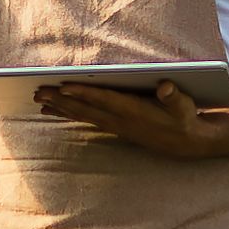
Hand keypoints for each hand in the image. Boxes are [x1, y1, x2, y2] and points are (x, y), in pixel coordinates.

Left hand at [33, 79, 228, 155]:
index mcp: (135, 111)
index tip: (63, 86)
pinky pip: (89, 120)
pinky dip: (72, 115)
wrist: (190, 142)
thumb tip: (165, 87)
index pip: (105, 99)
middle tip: (38, 93)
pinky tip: (57, 111)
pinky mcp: (117, 128)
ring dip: (62, 109)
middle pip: (87, 109)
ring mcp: (117, 126)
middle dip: (62, 101)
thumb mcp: (185, 105)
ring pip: (85, 116)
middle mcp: (122, 120)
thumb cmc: (186, 117)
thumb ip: (174, 96)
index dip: (84, 93)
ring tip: (40, 102)